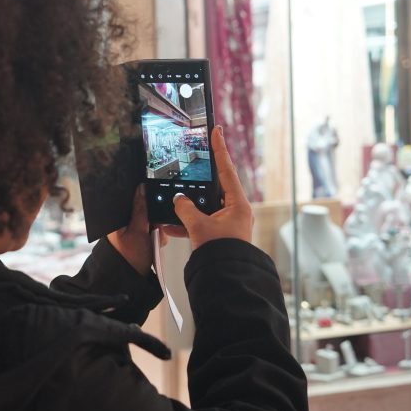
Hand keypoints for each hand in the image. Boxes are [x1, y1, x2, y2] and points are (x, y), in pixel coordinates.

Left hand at [107, 183, 163, 275]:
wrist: (132, 281)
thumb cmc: (128, 258)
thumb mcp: (138, 231)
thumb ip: (141, 209)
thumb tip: (141, 188)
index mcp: (117, 218)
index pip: (133, 200)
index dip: (146, 201)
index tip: (154, 208)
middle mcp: (123, 223)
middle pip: (144, 211)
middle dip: (153, 220)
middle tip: (153, 231)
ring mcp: (131, 232)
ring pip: (150, 222)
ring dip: (156, 231)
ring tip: (152, 242)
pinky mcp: (139, 239)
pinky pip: (151, 232)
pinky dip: (156, 238)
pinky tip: (154, 245)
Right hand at [172, 127, 253, 249]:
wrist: (225, 279)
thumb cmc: (221, 253)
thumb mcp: (198, 226)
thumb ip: (185, 209)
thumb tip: (179, 200)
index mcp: (238, 204)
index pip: (227, 170)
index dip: (220, 149)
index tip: (217, 131)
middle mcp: (236, 212)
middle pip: (215, 188)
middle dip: (198, 184)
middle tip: (189, 169)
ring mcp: (229, 224)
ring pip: (206, 207)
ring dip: (189, 208)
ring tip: (174, 205)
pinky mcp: (220, 235)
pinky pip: (202, 223)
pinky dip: (188, 223)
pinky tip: (172, 226)